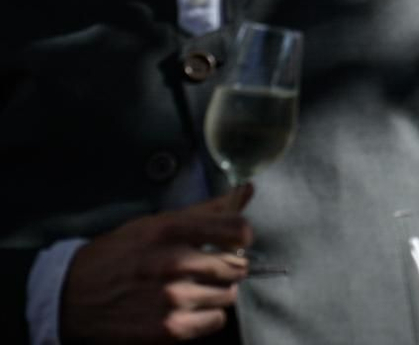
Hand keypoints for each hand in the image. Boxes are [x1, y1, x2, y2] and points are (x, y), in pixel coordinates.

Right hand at [60, 185, 254, 342]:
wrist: (71, 296)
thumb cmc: (119, 254)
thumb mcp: (156, 222)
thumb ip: (206, 209)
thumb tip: (246, 190)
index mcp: (171, 230)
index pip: (238, 230)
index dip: (241, 236)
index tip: (233, 241)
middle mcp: (174, 263)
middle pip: (237, 266)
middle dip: (227, 266)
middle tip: (207, 268)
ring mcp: (173, 298)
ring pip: (229, 294)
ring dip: (217, 291)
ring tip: (194, 287)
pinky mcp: (169, 328)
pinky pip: (216, 320)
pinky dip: (208, 315)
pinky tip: (189, 307)